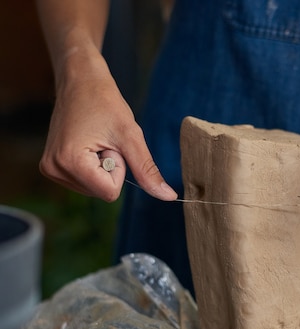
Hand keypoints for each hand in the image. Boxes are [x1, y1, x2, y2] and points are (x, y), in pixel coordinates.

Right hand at [39, 55, 176, 201]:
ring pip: (95, 188)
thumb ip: (148, 170)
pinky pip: (85, 181)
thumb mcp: (131, 137)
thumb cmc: (105, 102)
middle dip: (111, 168)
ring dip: (103, 167)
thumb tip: (169, 197)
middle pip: (102, 192)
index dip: (119, 169)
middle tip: (103, 140)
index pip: (110, 192)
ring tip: (96, 140)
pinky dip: (93, 166)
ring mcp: (50, 169)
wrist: (81, 80)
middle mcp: (54, 169)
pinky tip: (88, 143)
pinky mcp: (51, 166)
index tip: (111, 144)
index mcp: (70, 163)